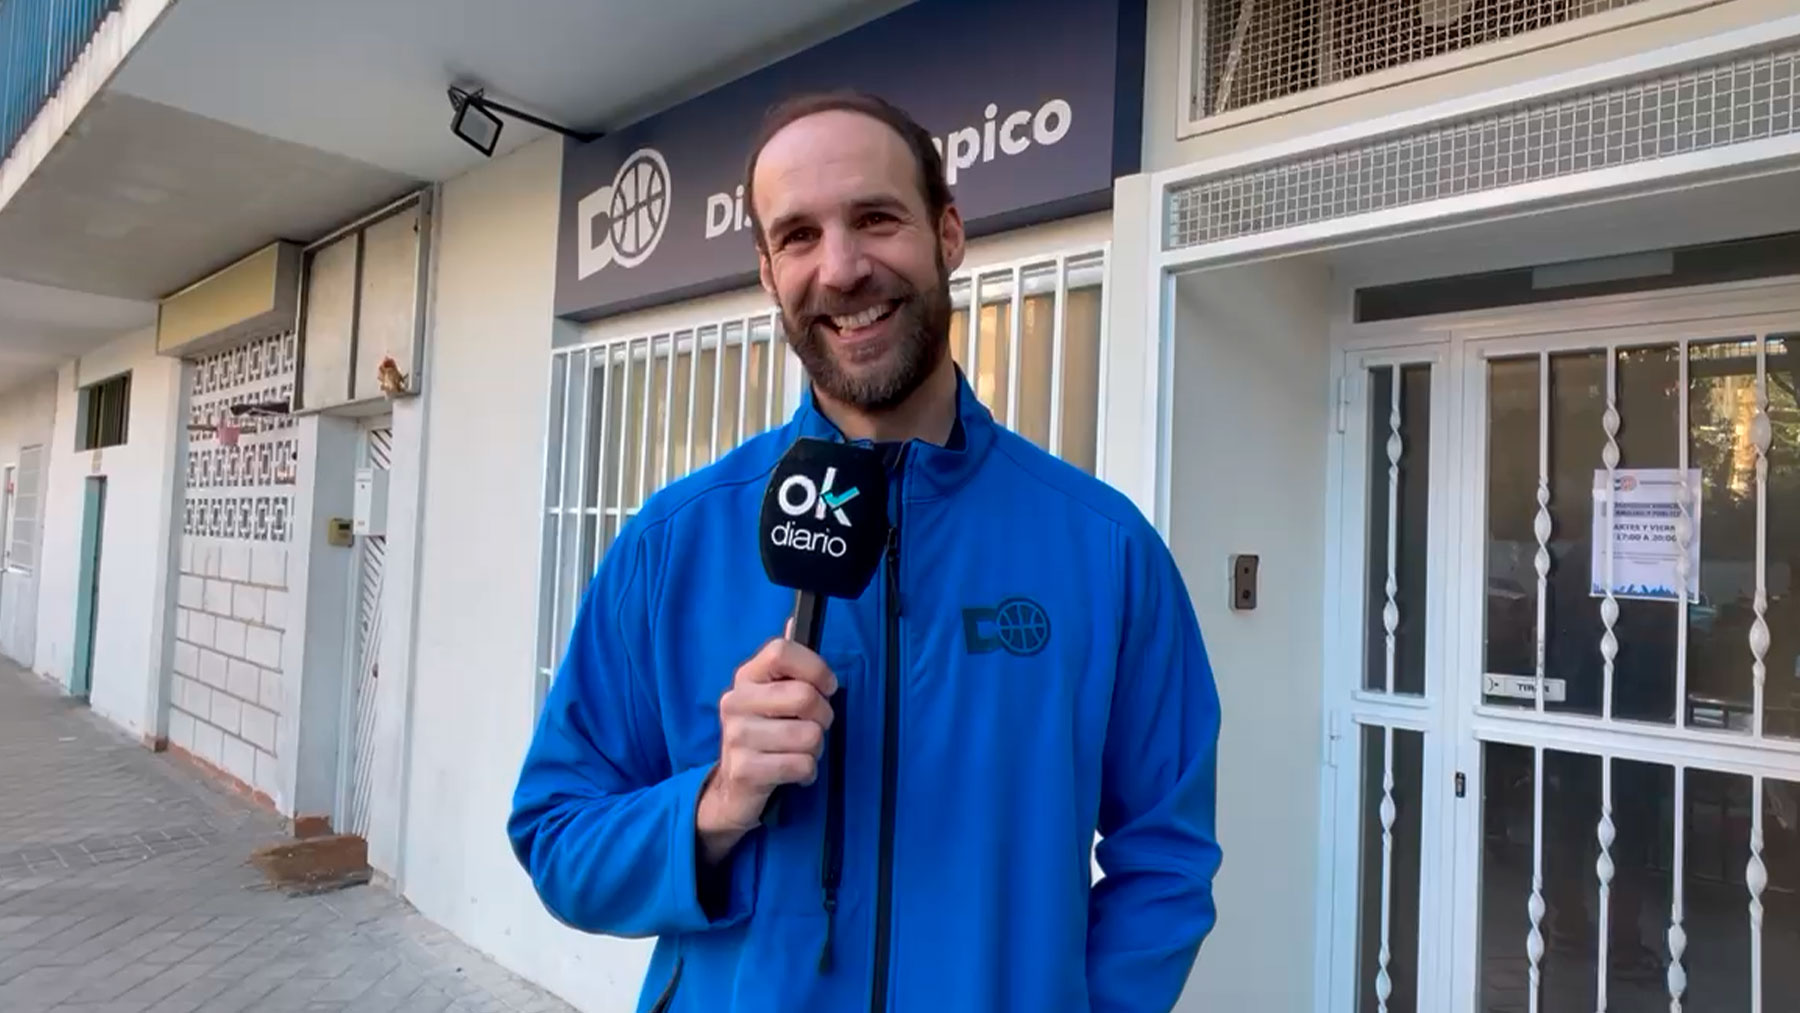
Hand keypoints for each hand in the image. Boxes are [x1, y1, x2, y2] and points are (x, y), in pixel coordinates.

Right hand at [696, 635, 836, 863]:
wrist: (732, 787)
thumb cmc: (763, 734)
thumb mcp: (769, 696)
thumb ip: (784, 663)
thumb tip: (793, 621)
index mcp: (745, 677)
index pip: (781, 652)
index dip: (815, 667)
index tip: (827, 686)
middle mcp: (736, 702)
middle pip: (805, 697)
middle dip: (823, 716)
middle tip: (813, 727)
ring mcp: (737, 736)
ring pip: (810, 736)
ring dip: (815, 749)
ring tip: (798, 752)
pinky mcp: (745, 770)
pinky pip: (802, 765)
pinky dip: (807, 772)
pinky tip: (792, 771)